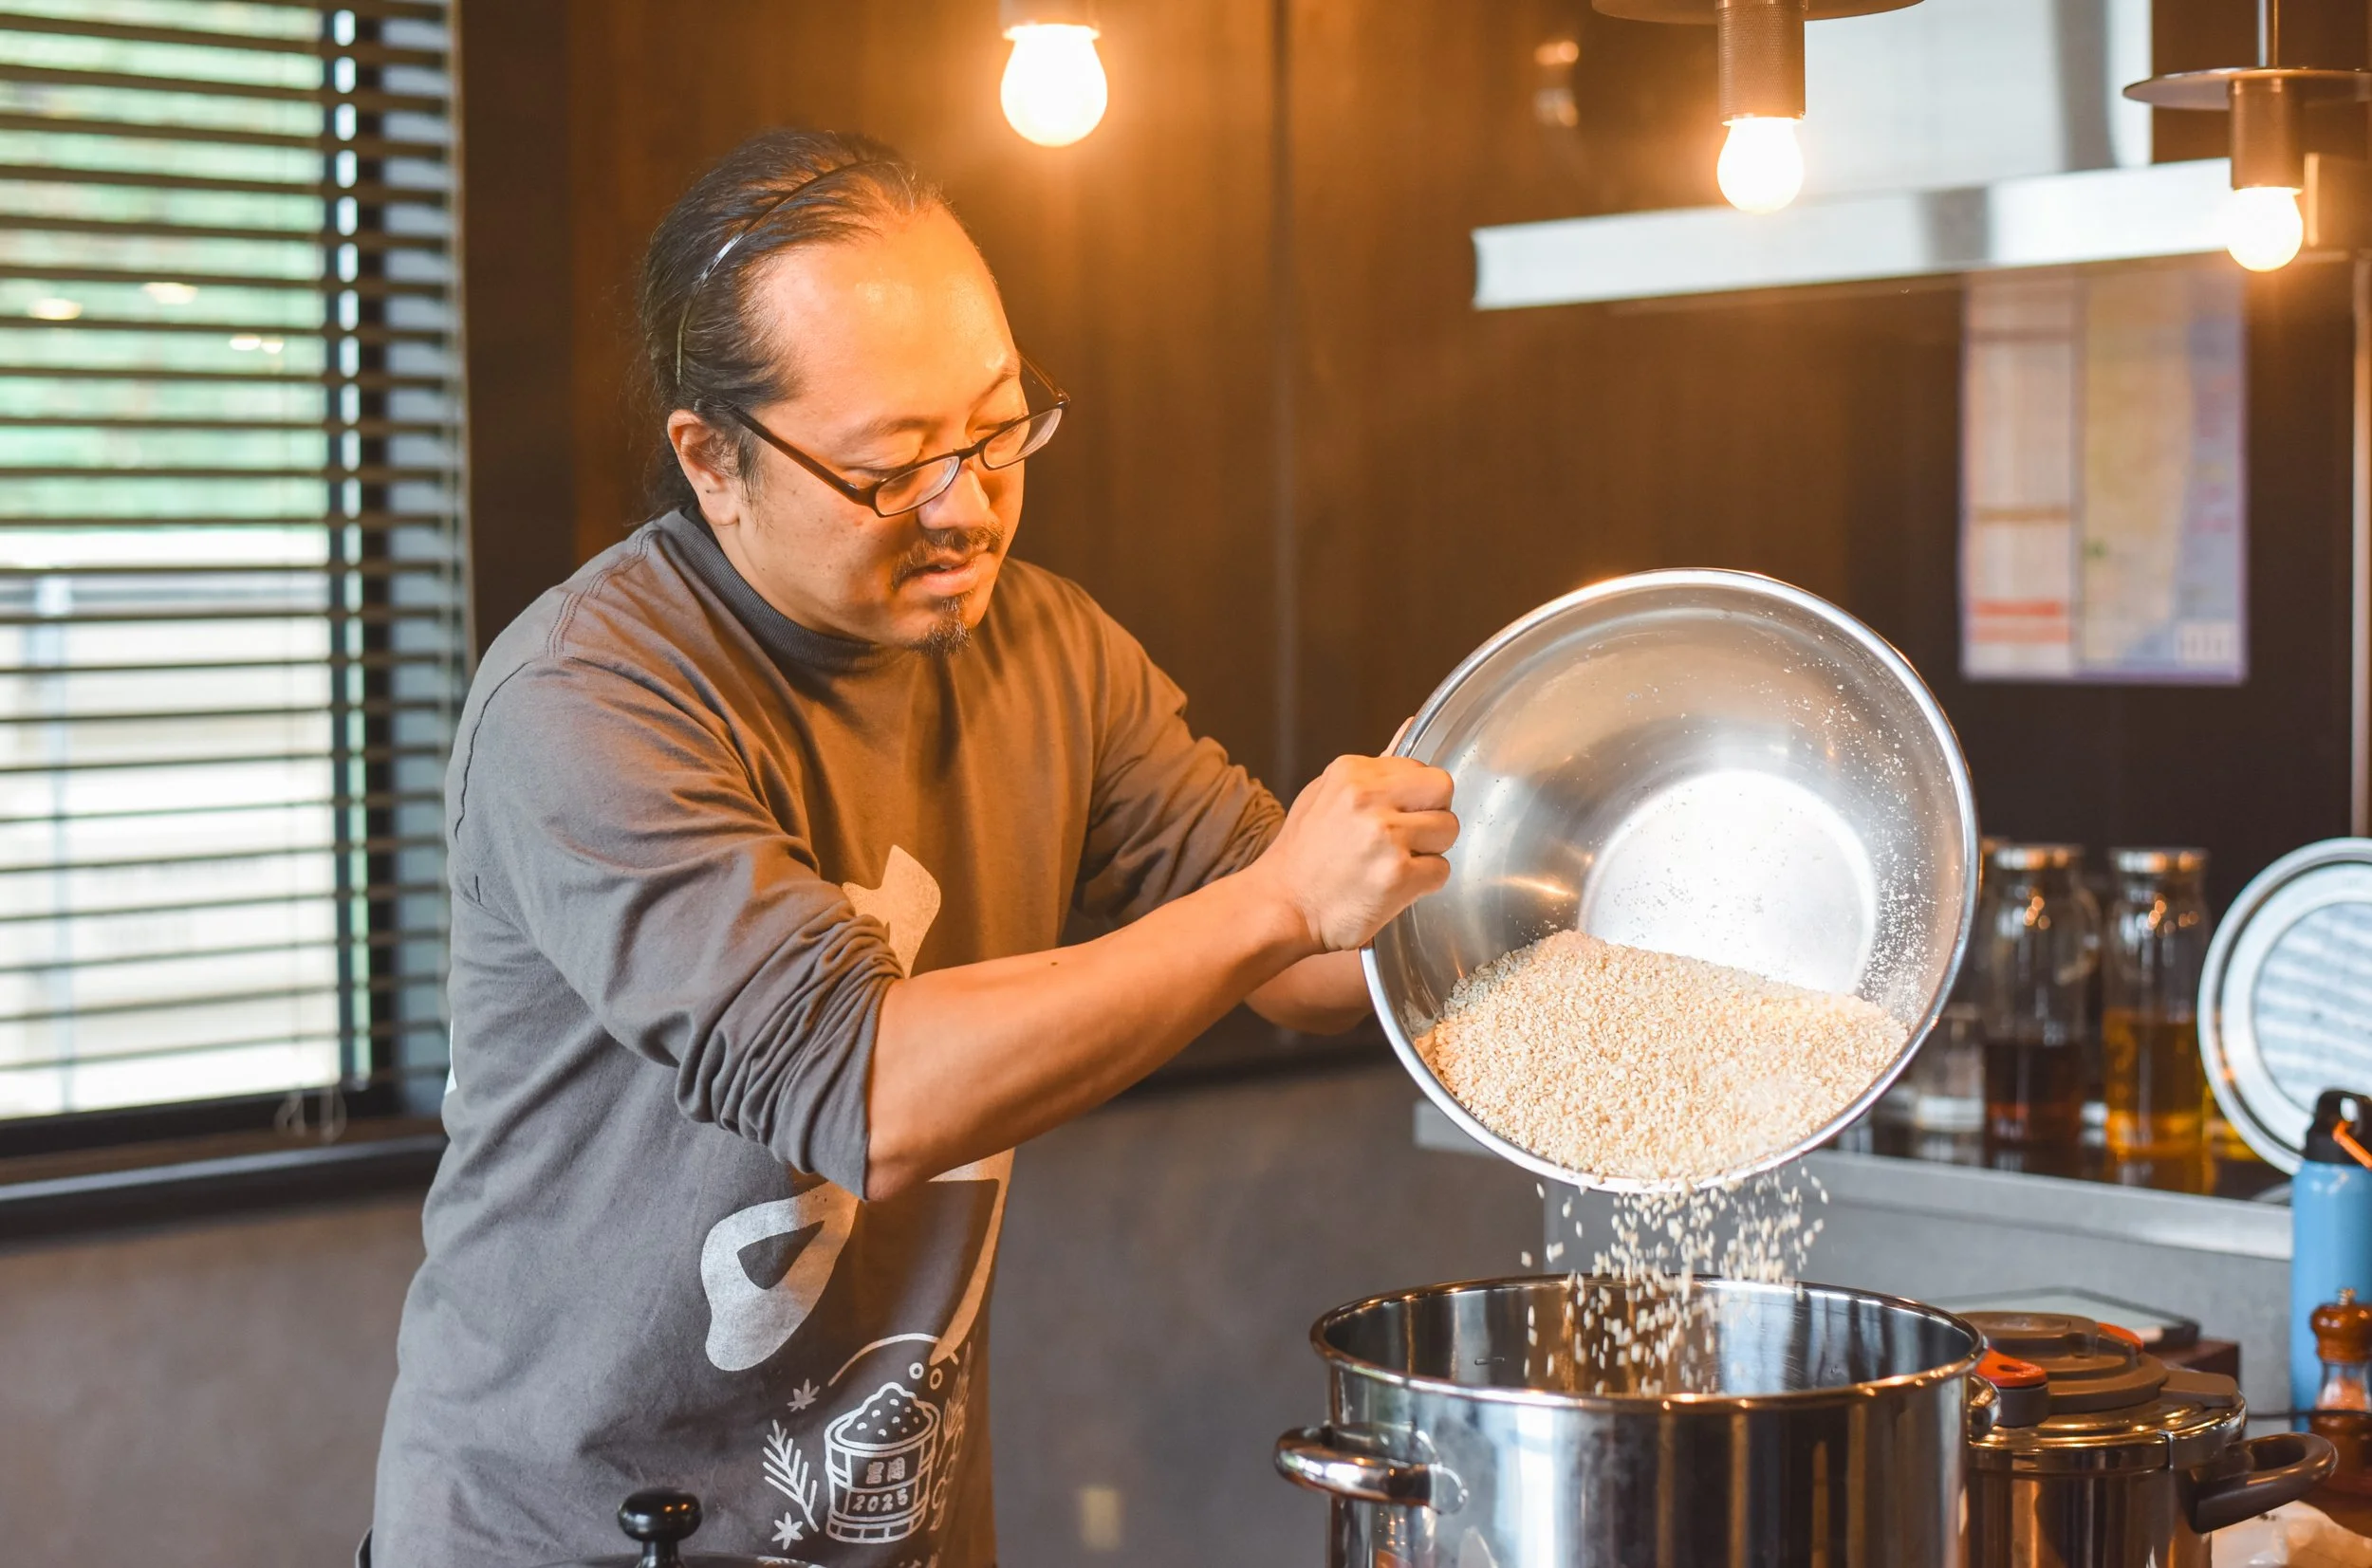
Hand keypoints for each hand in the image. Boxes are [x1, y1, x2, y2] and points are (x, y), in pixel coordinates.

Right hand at [1251, 755, 1456, 952]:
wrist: (1281, 907)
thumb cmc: (1303, 855)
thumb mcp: (1326, 794)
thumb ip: (1374, 766)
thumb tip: (1411, 725)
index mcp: (1351, 772)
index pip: (1420, 769)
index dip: (1413, 798)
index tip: (1391, 818)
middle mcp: (1367, 798)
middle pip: (1443, 789)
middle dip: (1433, 814)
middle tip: (1406, 839)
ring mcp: (1384, 836)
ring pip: (1448, 830)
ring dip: (1429, 851)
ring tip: (1393, 864)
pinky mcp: (1398, 875)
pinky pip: (1441, 871)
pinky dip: (1423, 884)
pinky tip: (1392, 887)